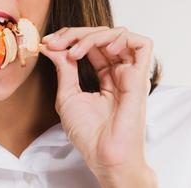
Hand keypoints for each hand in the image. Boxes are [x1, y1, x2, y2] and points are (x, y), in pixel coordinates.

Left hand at [40, 26, 156, 186]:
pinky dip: (121, 38)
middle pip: (102, 36)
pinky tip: (104, 48)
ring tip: (74, 51)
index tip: (48, 43)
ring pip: (119, 34)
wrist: (103, 155)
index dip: (69, 38)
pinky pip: (142, 45)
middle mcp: (120, 72)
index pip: (91, 45)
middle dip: (75, 34)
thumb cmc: (89, 134)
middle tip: (55, 42)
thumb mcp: (68, 95)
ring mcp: (131, 73)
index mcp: (106, 77)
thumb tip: (51, 45)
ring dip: (93, 35)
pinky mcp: (140, 77)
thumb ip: (64, 68)